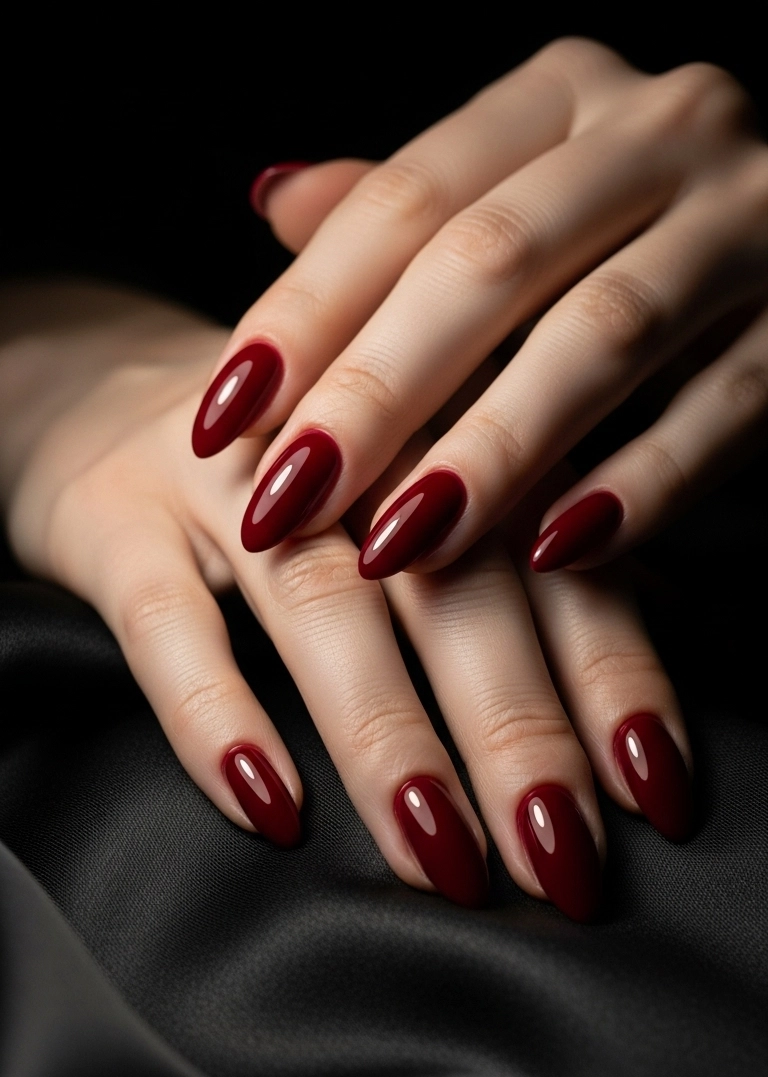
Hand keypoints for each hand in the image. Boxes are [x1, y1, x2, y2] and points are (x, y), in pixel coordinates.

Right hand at [0, 282, 691, 920]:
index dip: (613, 679)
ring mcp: (231, 478)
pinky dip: (218, 718)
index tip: (651, 797)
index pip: (558, 559)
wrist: (103, 399)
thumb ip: (534, 554)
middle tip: (559, 859)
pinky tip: (270, 805)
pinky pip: (169, 623)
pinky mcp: (119, 518)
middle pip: (456, 585)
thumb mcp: (423, 490)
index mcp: (452, 428)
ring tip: (442, 858)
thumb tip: (668, 634)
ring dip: (391, 739)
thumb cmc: (308, 477)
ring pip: (325, 607)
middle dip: (517, 730)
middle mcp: (355, 442)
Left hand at [194, 38, 767, 578]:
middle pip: (489, 262)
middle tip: (288, 501)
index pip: (407, 200)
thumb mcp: (529, 193)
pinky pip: (725, 408)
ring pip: (602, 335)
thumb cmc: (644, 227)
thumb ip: (415, 206)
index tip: (221, 418)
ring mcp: (752, 217)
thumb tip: (273, 199)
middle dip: (376, 392)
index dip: (305, 312)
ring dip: (493, 449)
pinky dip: (640, 484)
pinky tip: (556, 551)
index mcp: (566, 93)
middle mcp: (662, 129)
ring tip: (403, 543)